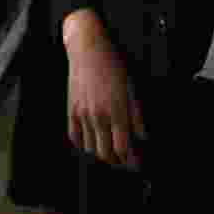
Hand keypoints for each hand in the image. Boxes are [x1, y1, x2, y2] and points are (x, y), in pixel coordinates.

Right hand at [64, 9, 146, 169]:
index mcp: (116, 111)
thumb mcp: (132, 88)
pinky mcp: (71, 110)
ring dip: (101, 155)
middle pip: (106, 153)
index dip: (131, 161)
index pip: (123, 148)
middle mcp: (98, 116)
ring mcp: (83, 114)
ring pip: (91, 149)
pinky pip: (75, 137)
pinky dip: (83, 146)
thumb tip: (142, 137)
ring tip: (110, 154)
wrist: (88, 48)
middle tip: (125, 162)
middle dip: (117, 162)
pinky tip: (91, 144)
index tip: (137, 164)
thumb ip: (137, 115)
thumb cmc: (114, 65)